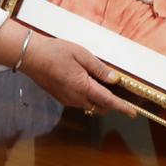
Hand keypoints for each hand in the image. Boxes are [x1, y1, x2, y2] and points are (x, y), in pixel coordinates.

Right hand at [20, 34, 136, 117]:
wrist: (31, 57)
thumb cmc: (56, 52)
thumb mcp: (81, 54)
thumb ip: (99, 68)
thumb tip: (114, 79)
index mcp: (83, 87)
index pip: (107, 101)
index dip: (122, 107)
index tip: (133, 113)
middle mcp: (76, 98)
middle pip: (100, 107)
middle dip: (111, 103)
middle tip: (118, 90)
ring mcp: (67, 100)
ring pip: (90, 106)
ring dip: (99, 99)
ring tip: (102, 82)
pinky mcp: (61, 98)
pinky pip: (80, 102)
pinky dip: (88, 97)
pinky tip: (86, 82)